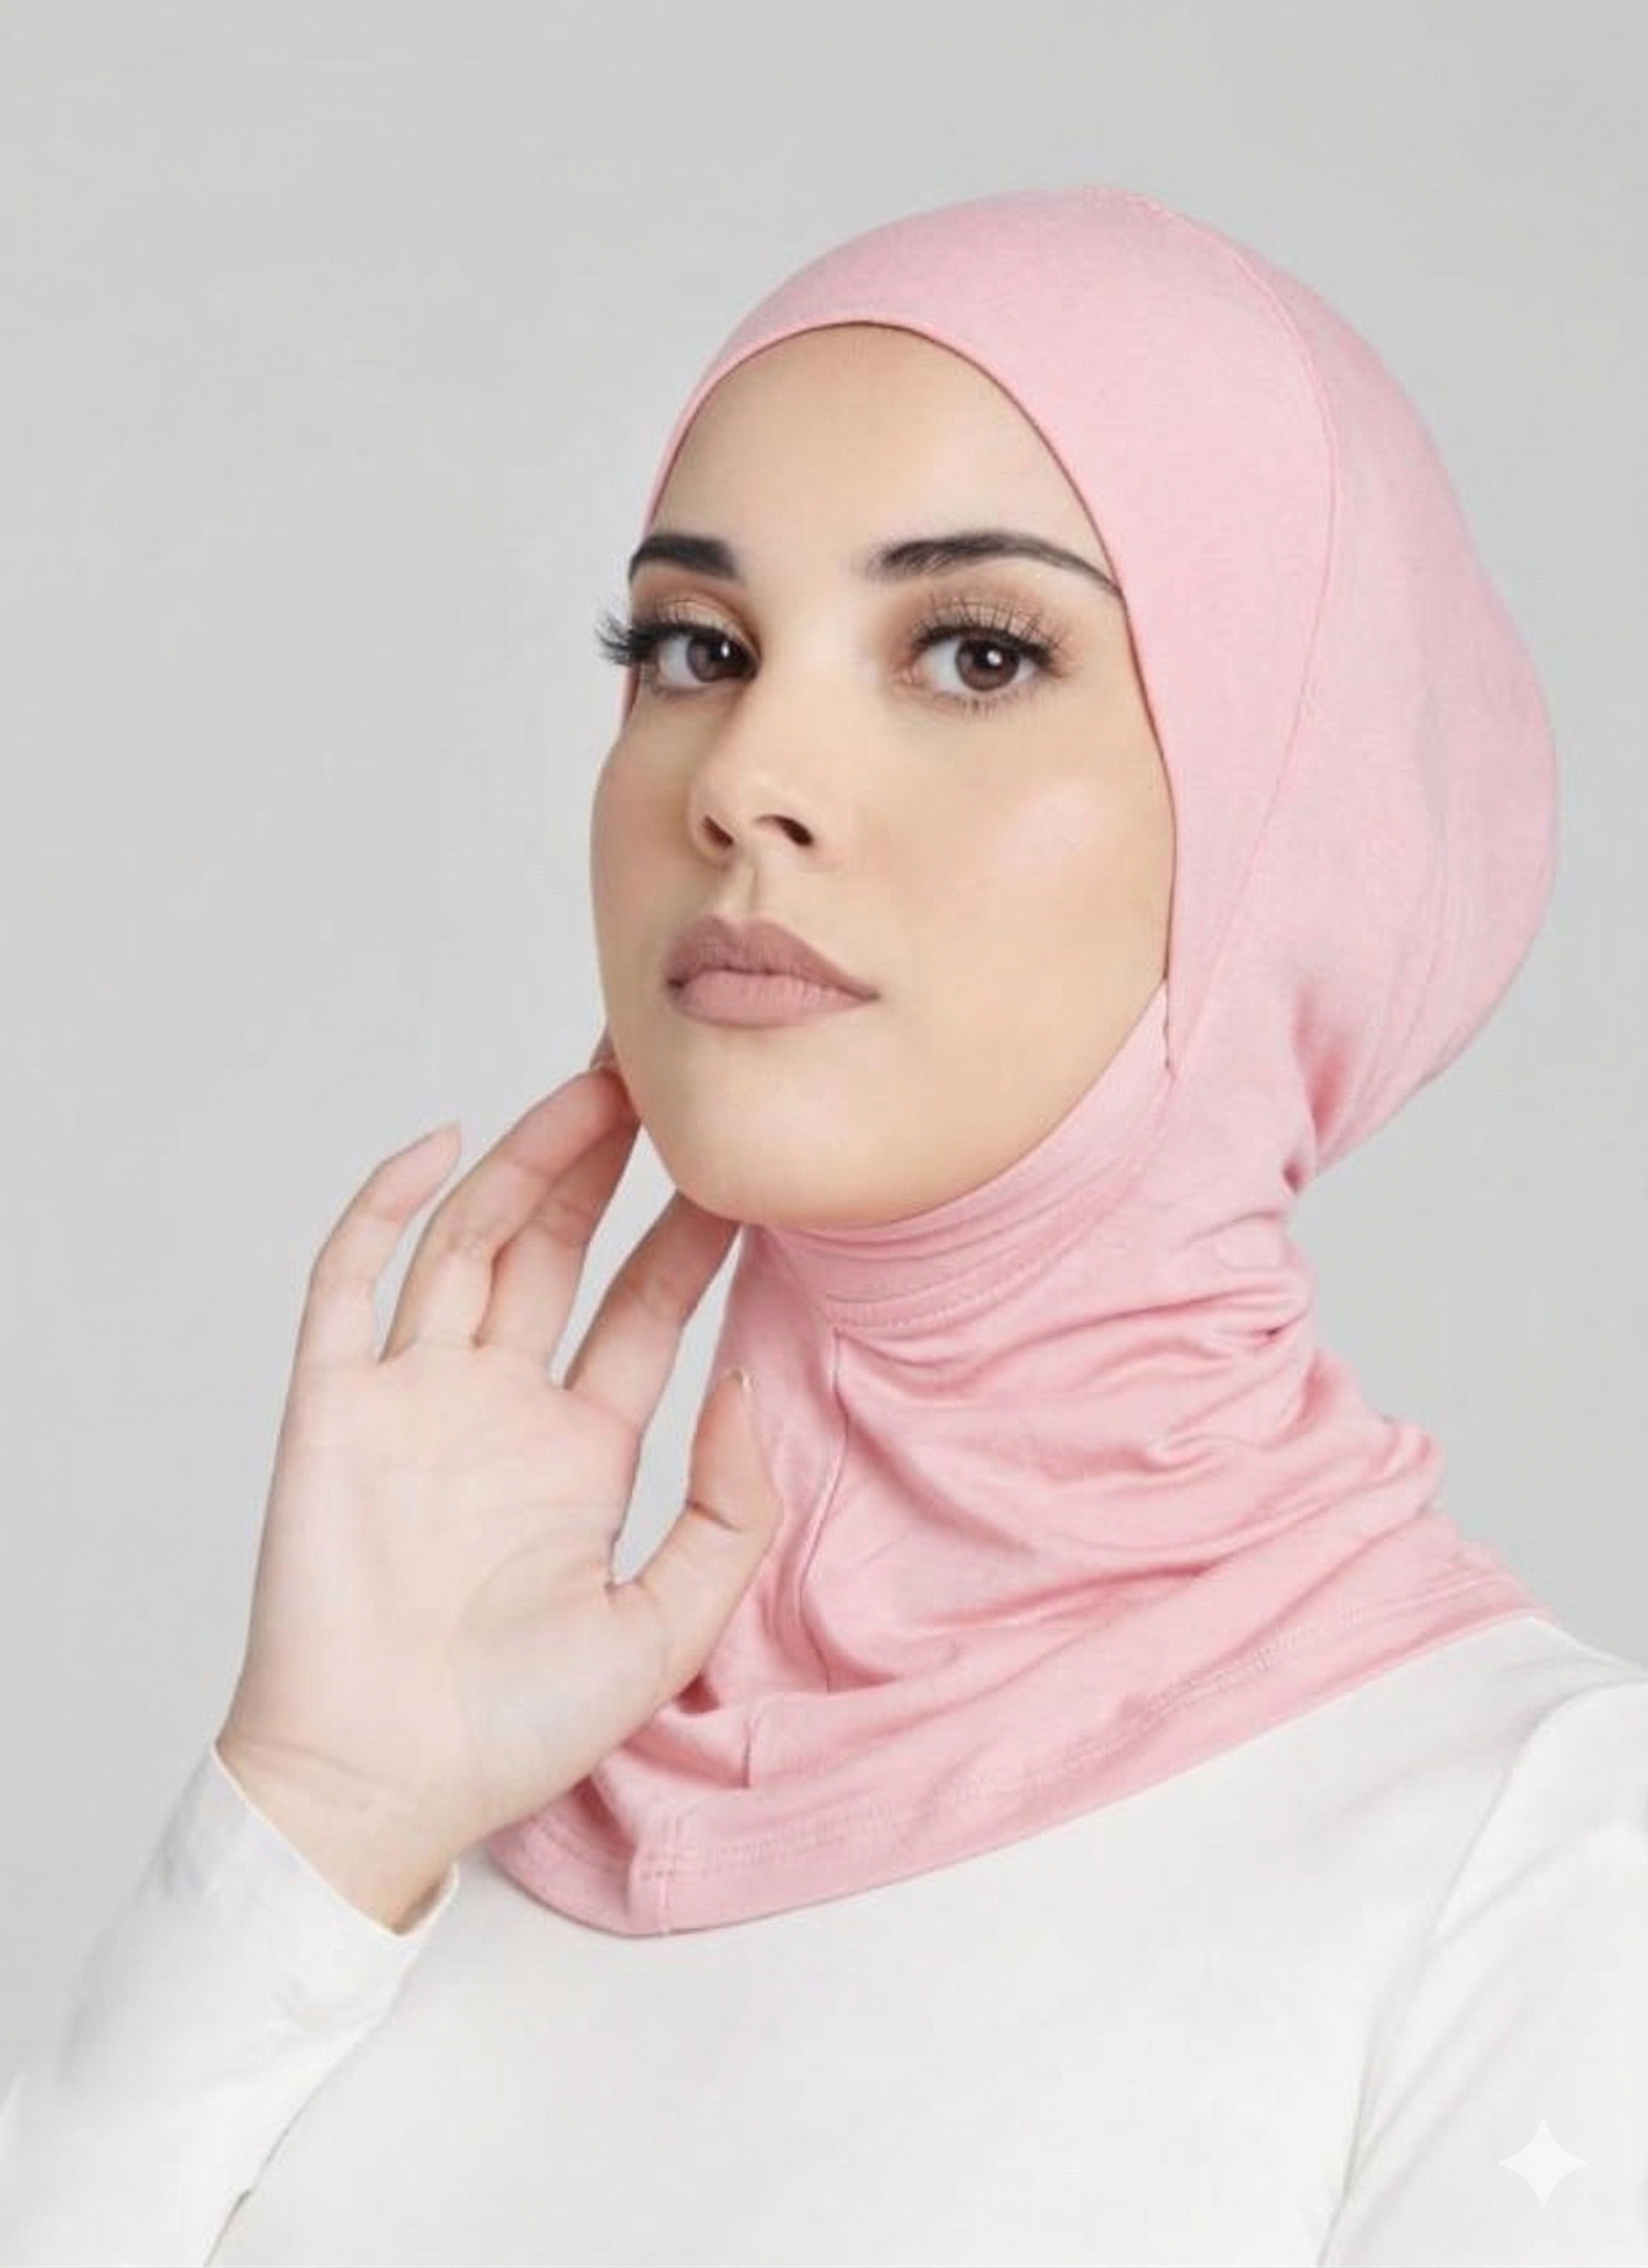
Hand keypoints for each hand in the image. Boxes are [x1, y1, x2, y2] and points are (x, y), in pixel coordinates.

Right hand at [217, 1061, 779, 1903]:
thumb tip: (747, 1383)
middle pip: (559, 1249)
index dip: (693, 1237)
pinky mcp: (332, 1405)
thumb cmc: (514, 1733)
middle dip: (610, 1164)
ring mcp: (413, 1397)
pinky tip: (443, 1145)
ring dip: (529, 1160)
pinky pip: (349, 1280)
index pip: (646, 1311)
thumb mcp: (668, 1627)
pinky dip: (385, 1205)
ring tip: (596, 1085)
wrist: (377, 1789)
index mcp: (578, 1453)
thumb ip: (727, 1510)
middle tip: (665, 1077)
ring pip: (471, 1239)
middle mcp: (497, 1407)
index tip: (744, 1166)